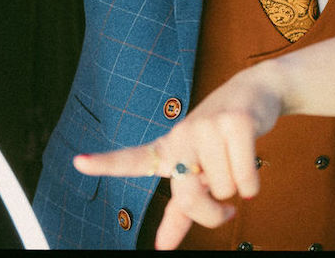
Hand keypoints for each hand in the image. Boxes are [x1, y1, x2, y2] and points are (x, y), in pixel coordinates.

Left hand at [72, 69, 283, 249]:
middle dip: (213, 214)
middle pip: (188, 198)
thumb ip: (180, 211)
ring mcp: (208, 126)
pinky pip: (244, 179)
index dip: (106, 163)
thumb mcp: (199, 171)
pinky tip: (249, 163)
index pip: (133, 158)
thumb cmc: (223, 138)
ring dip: (238, 185)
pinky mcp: (236, 123)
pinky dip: (252, 184)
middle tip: (226, 210)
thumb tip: (162, 248)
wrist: (256, 92)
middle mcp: (182, 135)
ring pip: (223, 190)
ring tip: (235, 159)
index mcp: (168, 147)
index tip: (79, 162)